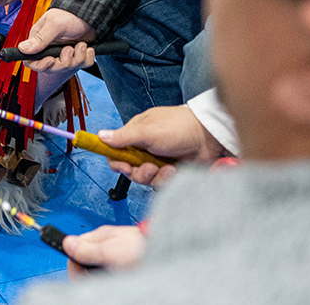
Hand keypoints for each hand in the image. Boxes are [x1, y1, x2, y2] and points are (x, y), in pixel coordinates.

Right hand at [18, 8, 95, 71]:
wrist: (89, 15)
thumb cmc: (70, 15)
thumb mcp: (54, 25)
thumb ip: (40, 39)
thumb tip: (22, 48)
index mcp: (39, 41)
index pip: (32, 61)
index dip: (41, 65)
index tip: (51, 60)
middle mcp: (50, 49)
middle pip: (51, 68)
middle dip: (64, 61)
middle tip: (69, 49)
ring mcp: (63, 53)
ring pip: (68, 67)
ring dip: (78, 57)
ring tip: (81, 45)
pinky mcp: (75, 56)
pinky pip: (81, 65)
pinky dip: (87, 57)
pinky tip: (87, 48)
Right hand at [63, 225, 145, 277]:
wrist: (164, 252)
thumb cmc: (142, 247)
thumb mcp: (110, 249)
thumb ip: (88, 248)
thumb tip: (66, 243)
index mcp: (99, 236)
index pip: (74, 248)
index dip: (74, 263)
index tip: (79, 274)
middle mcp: (104, 245)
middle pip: (82, 261)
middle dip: (85, 272)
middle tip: (97, 278)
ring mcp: (112, 256)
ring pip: (92, 270)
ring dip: (97, 277)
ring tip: (110, 279)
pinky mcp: (119, 266)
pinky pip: (103, 275)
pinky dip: (106, 279)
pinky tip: (115, 280)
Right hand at [99, 104, 224, 186]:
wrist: (209, 137)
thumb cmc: (178, 127)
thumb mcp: (147, 131)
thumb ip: (124, 137)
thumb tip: (100, 136)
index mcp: (136, 135)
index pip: (116, 152)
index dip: (116, 161)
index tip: (122, 166)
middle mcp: (144, 149)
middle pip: (130, 170)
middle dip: (139, 172)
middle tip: (150, 167)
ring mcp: (158, 161)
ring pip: (146, 179)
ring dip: (156, 176)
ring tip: (168, 168)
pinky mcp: (170, 172)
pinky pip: (161, 184)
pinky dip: (168, 179)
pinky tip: (176, 169)